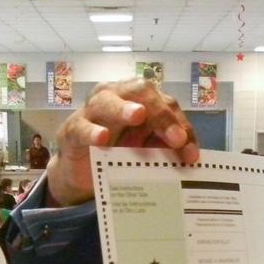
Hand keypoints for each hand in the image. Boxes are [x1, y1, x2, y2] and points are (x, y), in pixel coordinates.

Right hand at [46, 78, 199, 206]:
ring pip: (108, 101)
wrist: (82, 172)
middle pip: (142, 91)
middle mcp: (117, 96)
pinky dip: (92, 131)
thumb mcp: (146, 152)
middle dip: (161, 113)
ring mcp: (92, 111)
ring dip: (124, 109)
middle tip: (176, 139)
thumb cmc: (118, 153)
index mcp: (140, 99)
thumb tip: (189, 156)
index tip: (191, 154)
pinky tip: (103, 138)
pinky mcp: (72, 130)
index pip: (166, 104)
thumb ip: (165, 148)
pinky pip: (82, 127)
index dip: (181, 126)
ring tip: (137, 116)